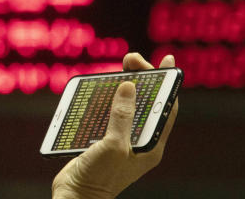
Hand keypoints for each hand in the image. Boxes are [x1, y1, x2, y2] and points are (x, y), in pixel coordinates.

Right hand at [51, 53, 179, 198]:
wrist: (76, 198)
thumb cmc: (99, 178)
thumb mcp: (114, 145)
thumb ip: (123, 116)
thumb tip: (130, 86)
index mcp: (151, 145)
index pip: (166, 108)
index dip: (168, 83)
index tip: (168, 62)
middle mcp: (139, 142)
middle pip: (147, 103)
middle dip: (142, 79)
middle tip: (131, 59)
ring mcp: (121, 141)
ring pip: (127, 106)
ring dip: (123, 87)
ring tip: (116, 70)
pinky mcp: (102, 142)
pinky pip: (108, 115)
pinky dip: (105, 100)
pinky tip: (99, 91)